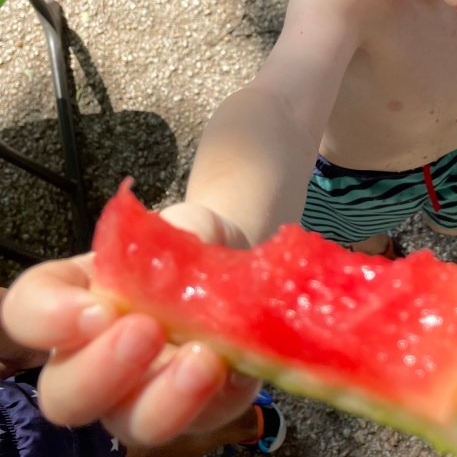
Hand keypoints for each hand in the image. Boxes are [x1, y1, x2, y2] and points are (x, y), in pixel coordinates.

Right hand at [2, 208, 258, 447]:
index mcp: (74, 299)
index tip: (96, 309)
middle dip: (101, 370)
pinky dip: (220, 398)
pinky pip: (201, 421)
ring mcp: (139, 393)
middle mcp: (92, 356)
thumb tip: (170, 256)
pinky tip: (238, 370)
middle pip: (63, 393)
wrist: (234, 260)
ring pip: (128, 422)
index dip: (49, 318)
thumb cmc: (188, 239)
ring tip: (202, 360)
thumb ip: (168, 240)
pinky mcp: (194, 411)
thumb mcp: (181, 223)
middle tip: (145, 332)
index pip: (28, 311)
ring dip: (163, 399)